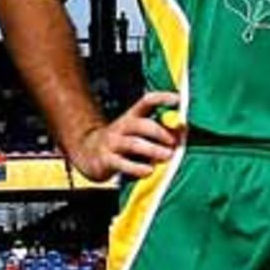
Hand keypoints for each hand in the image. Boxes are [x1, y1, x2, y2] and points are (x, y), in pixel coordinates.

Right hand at [68, 92, 182, 182]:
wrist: (87, 152)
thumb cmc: (122, 144)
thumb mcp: (138, 134)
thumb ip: (158, 132)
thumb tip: (182, 132)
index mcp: (132, 117)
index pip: (146, 101)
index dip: (161, 98)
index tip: (177, 99)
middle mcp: (121, 127)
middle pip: (141, 124)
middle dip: (159, 132)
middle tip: (174, 142)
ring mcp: (112, 143)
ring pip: (133, 143)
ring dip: (153, 149)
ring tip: (168, 156)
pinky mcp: (106, 160)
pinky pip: (122, 164)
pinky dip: (137, 168)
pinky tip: (149, 171)